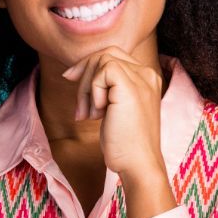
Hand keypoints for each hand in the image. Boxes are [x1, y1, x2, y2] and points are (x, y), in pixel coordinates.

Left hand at [61, 45, 164, 179]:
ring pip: (101, 61)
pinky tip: (98, 113)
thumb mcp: (114, 108)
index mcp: (147, 78)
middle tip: (79, 105)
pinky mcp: (130, 86)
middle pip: (106, 53)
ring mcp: (141, 79)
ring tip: (89, 114)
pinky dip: (92, 91)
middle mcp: (147, 74)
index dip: (89, 65)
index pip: (114, 55)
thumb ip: (106, 88)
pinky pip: (101, 72)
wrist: (137, 164)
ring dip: (86, 88)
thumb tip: (75, 71)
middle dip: (84, 72)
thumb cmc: (124, 142)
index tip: (70, 79)